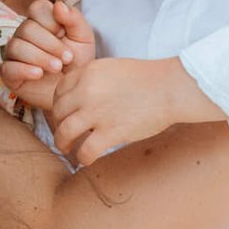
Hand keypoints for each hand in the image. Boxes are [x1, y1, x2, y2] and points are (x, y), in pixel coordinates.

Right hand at [0, 0, 94, 113]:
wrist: (75, 90)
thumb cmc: (78, 61)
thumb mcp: (83, 37)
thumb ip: (73, 18)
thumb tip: (58, 5)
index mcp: (41, 21)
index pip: (37, 9)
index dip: (51, 21)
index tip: (65, 35)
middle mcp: (24, 34)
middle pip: (27, 29)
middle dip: (50, 44)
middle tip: (67, 58)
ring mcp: (14, 53)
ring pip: (17, 46)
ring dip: (40, 57)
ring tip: (57, 67)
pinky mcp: (9, 73)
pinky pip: (8, 67)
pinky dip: (24, 70)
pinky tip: (39, 74)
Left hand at [50, 56, 169, 164]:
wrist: (171, 88)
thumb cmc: (148, 79)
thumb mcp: (113, 68)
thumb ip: (93, 80)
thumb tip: (79, 96)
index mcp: (88, 72)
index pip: (59, 90)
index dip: (59, 104)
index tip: (64, 114)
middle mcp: (87, 91)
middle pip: (58, 111)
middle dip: (57, 123)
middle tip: (64, 132)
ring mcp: (97, 112)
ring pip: (64, 132)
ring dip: (62, 143)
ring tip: (66, 148)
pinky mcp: (110, 133)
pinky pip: (85, 151)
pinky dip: (82, 158)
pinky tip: (86, 159)